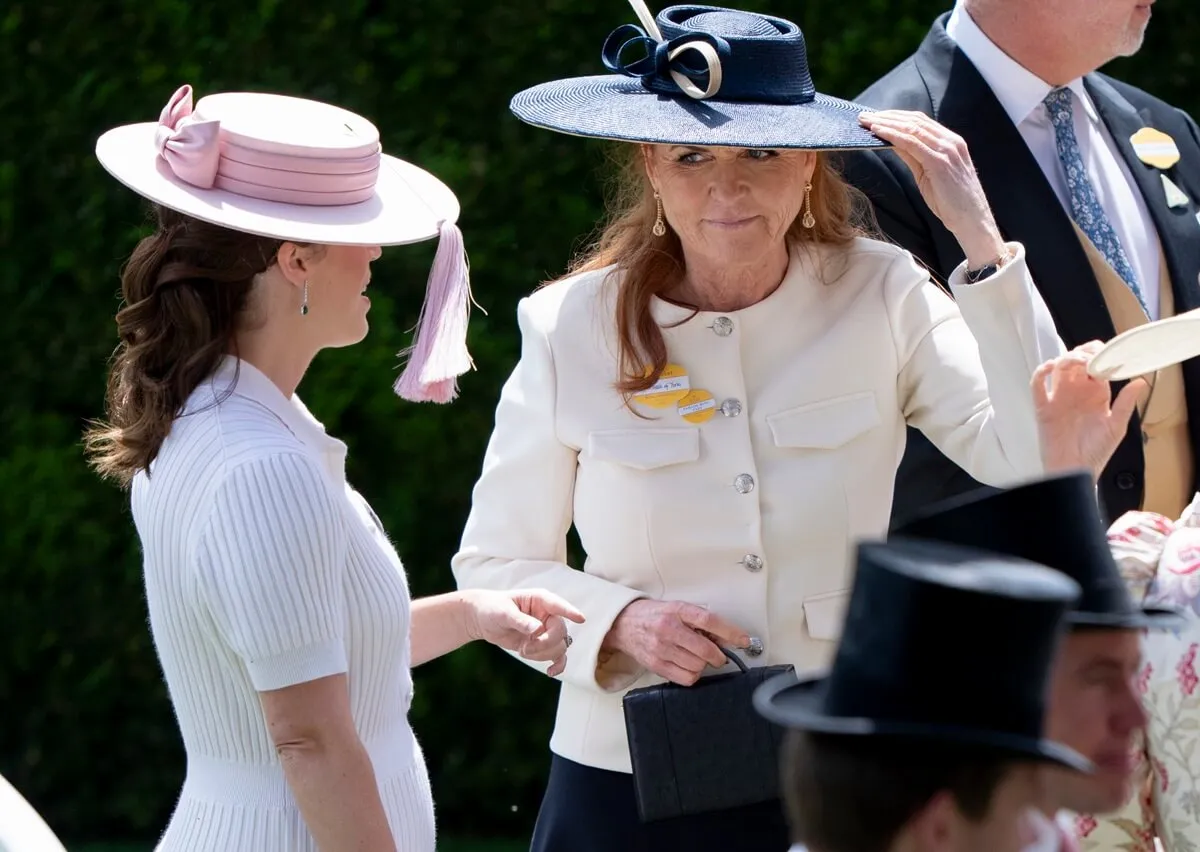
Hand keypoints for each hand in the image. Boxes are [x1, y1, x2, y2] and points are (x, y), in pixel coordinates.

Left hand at [464, 589, 584, 676]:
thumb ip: (520, 620)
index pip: (558, 605)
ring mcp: (546, 630)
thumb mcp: (503, 612)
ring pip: (559, 646)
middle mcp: (547, 614)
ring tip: (522, 650)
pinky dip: (557, 665)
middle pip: (560, 632)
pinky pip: (558, 656)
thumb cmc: (492, 608)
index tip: (581, 619)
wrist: (483, 619)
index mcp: (540, 600)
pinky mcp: (542, 644)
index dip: (570, 611)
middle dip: (544, 644)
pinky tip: (550, 672)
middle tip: (524, 649)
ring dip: (542, 654)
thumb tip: (537, 630)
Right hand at [600, 600, 750, 685]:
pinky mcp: (656, 665)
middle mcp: (668, 629)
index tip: (743, 640)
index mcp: (677, 611)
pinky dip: (693, 674)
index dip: (730, 632)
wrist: (623, 624)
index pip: (709, 621)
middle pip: (705, 650)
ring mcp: (661, 649)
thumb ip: (700, 621)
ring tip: (696, 657)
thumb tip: (727, 637)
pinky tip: (688, 665)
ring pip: (697, 666)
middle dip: (718, 656)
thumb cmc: (654, 615)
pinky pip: (686, 678)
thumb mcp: (677, 609)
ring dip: (703, 665)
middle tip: (718, 655)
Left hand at [859, 110, 1004, 267]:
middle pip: (914, 121)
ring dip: (886, 123)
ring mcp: (947, 150)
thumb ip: (914, 157)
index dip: (896, 117)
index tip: (876, 117)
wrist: (971, 220)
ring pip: (911, 128)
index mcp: (950, 142)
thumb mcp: (928, 174)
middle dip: (887, 116)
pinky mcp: (940, 162)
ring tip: (865, 121)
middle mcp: (950, 141)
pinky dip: (892, 135)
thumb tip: (894, 143)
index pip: (920, 121)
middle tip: (863, 116)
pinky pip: (912, 143)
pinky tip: (877, 132)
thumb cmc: (951, 202)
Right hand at [1032, 341, 1146, 479]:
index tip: (1108, 354)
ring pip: (1058, 367)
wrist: (1075, 471)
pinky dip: (1041, 372)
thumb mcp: (1116, 427)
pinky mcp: (1043, 407)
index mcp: (1096, 394)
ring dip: (1067, 358)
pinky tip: (1050, 367)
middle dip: (1084, 353)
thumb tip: (1140, 381)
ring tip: (1078, 361)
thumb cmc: (1096, 452)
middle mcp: (1077, 392)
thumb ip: (1125, 403)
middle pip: (1077, 361)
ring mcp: (1058, 398)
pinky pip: (1037, 384)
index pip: (1098, 366)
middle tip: (1092, 355)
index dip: (1102, 356)